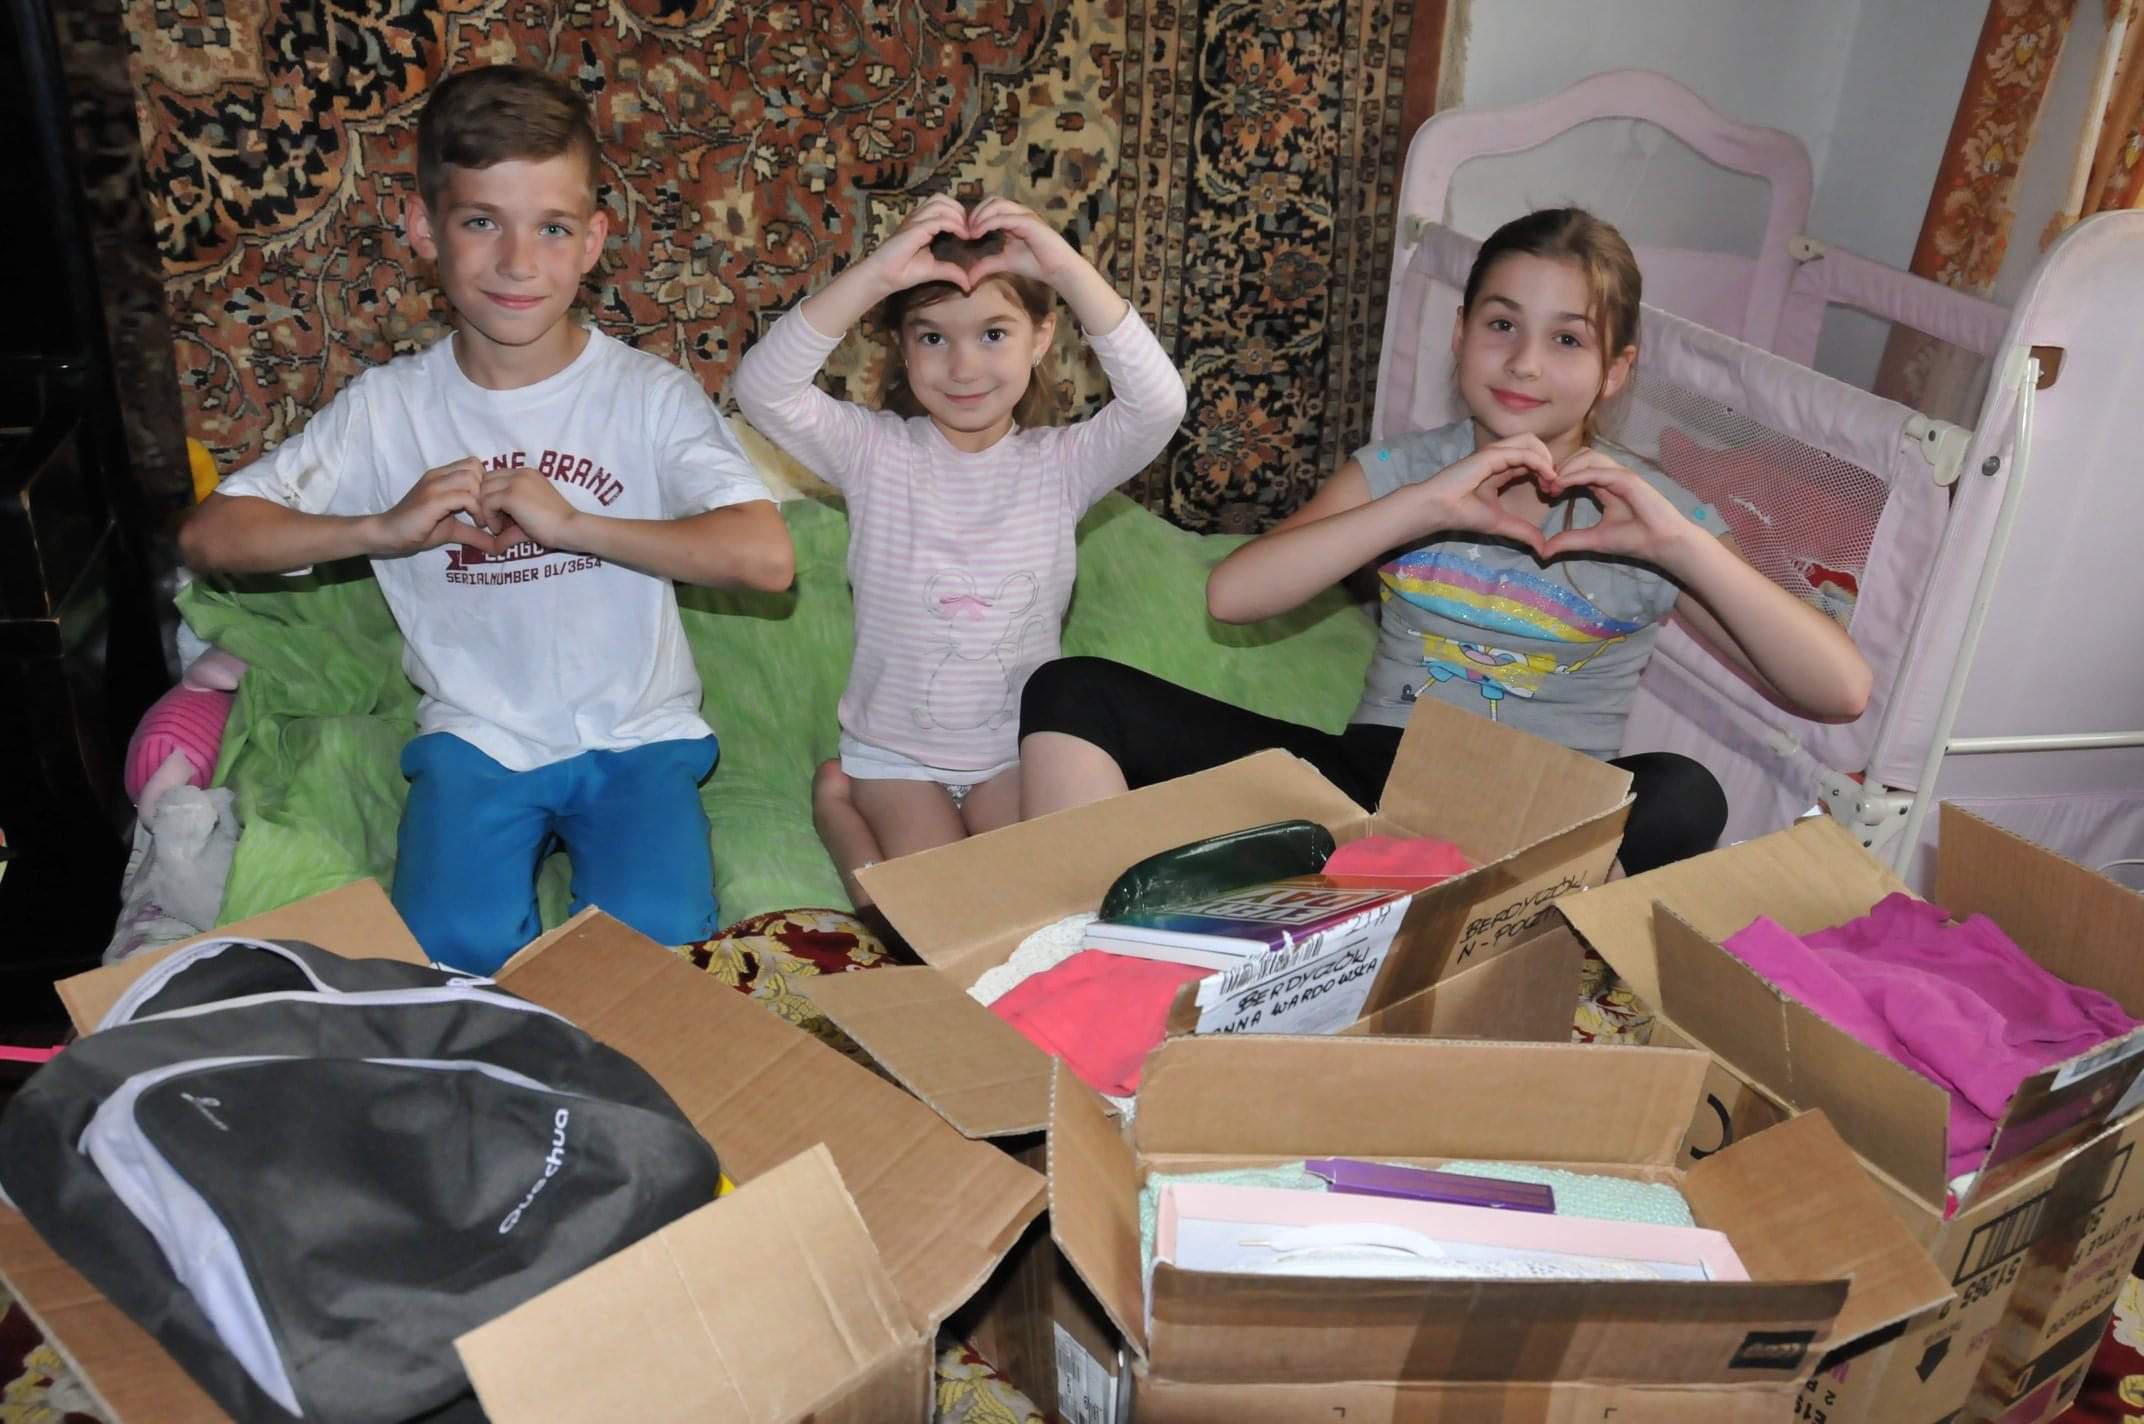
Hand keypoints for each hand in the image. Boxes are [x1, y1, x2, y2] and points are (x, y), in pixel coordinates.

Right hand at [372, 458, 506, 556]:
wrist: (387, 534)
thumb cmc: (418, 530)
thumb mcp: (453, 530)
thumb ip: (475, 534)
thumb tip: (500, 546)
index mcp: (442, 476)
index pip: (474, 464)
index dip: (486, 483)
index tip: (489, 506)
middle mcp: (438, 475)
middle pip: (476, 467)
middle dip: (487, 490)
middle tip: (488, 512)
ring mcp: (434, 485)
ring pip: (472, 478)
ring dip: (483, 499)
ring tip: (482, 519)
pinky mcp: (432, 500)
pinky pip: (465, 497)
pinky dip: (477, 510)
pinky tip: (476, 523)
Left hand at [479, 468, 577, 551]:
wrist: (570, 528)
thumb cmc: (555, 525)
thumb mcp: (529, 517)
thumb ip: (510, 522)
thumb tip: (493, 546)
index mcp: (527, 474)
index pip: (495, 477)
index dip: (492, 496)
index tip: (500, 516)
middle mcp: (521, 473)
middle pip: (486, 480)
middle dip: (485, 500)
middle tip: (494, 521)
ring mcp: (516, 482)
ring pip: (483, 490)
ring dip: (485, 509)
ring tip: (498, 526)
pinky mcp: (511, 495)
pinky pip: (487, 502)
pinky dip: (489, 518)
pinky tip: (500, 529)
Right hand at [862, 194, 977, 293]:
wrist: (884, 277)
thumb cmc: (904, 272)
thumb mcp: (934, 270)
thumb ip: (951, 271)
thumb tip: (969, 284)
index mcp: (921, 222)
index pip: (942, 205)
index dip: (958, 214)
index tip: (970, 231)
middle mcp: (917, 217)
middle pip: (942, 198)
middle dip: (959, 210)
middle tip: (970, 229)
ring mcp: (914, 221)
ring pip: (940, 204)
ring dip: (958, 215)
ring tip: (966, 232)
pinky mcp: (914, 229)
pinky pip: (939, 220)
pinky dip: (954, 225)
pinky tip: (962, 236)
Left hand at [963, 197, 1083, 286]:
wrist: (1058, 270)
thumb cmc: (1035, 265)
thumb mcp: (1004, 263)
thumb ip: (986, 265)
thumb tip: (968, 278)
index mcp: (1013, 219)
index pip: (991, 207)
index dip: (975, 216)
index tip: (964, 232)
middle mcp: (1018, 213)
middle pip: (992, 201)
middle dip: (975, 212)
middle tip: (965, 229)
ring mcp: (1024, 215)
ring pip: (997, 204)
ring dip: (980, 215)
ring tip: (971, 231)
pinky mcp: (1028, 222)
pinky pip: (1004, 217)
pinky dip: (988, 222)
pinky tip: (978, 233)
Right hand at [1410, 434, 1557, 555]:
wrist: (1439, 509)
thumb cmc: (1463, 514)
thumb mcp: (1501, 524)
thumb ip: (1523, 532)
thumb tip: (1544, 549)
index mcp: (1500, 468)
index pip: (1530, 459)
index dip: (1545, 472)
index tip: (1551, 493)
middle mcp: (1499, 456)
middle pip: (1534, 444)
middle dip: (1549, 461)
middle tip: (1554, 485)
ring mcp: (1495, 453)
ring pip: (1530, 441)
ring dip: (1546, 458)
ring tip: (1551, 479)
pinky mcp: (1492, 454)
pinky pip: (1523, 452)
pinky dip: (1540, 462)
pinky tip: (1547, 477)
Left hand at [1538, 447, 1695, 563]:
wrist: (1661, 544)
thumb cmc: (1633, 540)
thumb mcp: (1593, 540)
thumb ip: (1569, 541)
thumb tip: (1543, 551)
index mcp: (1605, 485)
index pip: (1578, 468)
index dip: (1559, 475)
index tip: (1545, 492)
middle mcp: (1612, 475)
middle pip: (1580, 456)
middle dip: (1560, 467)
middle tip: (1546, 488)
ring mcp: (1620, 474)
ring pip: (1587, 456)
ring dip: (1566, 468)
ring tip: (1553, 486)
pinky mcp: (1627, 478)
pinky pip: (1596, 470)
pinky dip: (1576, 475)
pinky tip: (1561, 485)